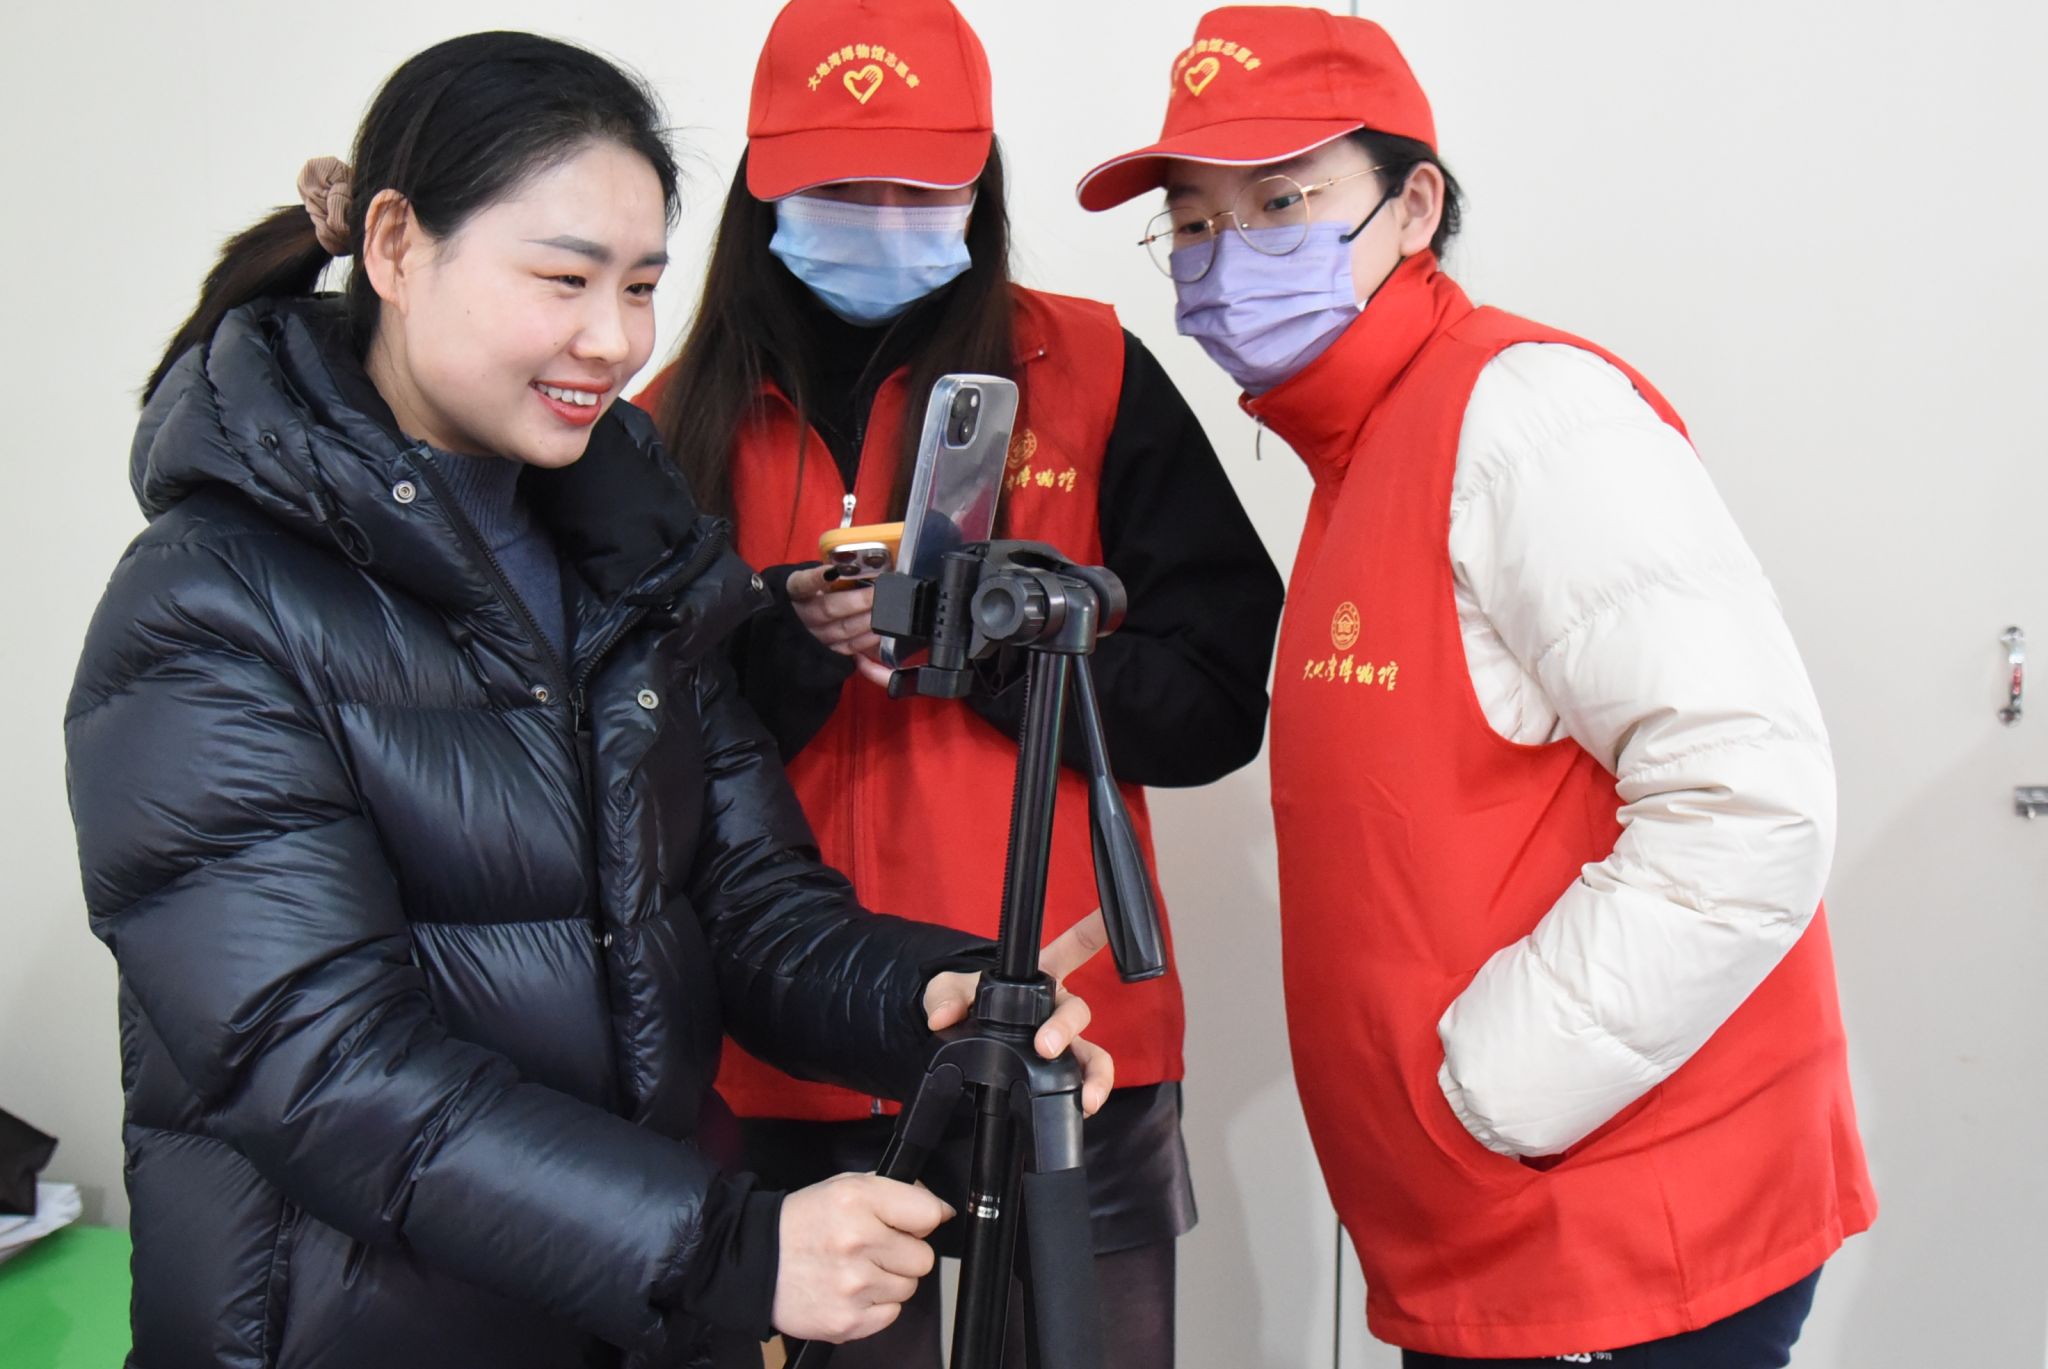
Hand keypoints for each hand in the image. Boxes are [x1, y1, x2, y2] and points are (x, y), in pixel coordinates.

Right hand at [772, 1173, 952, 1342]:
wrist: (754, 1261)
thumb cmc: (802, 1223)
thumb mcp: (845, 1187)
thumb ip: (893, 1192)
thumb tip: (938, 1209)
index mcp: (857, 1200)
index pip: (928, 1214)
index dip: (924, 1219)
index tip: (913, 1223)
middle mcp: (857, 1241)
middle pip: (923, 1258)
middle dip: (904, 1253)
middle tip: (874, 1248)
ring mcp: (853, 1285)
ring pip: (908, 1288)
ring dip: (889, 1280)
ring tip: (856, 1269)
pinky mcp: (848, 1320)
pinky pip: (891, 1314)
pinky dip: (875, 1306)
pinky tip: (850, 1291)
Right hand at [786, 566, 890, 686]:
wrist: (795, 622)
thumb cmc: (811, 594)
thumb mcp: (812, 581)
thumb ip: (828, 576)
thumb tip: (855, 567)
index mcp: (795, 592)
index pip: (803, 584)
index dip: (816, 579)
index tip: (832, 571)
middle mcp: (802, 615)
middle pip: (828, 608)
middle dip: (857, 601)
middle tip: (878, 594)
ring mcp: (814, 635)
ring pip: (840, 629)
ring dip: (865, 621)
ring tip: (884, 612)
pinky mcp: (826, 651)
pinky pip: (846, 647)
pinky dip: (864, 641)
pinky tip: (878, 633)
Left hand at [921, 911, 1116, 1115]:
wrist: (958, 1044)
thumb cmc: (963, 1004)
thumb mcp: (948, 991)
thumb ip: (945, 996)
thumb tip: (943, 1017)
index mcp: (1038, 979)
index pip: (1071, 950)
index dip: (1092, 933)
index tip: (1111, 918)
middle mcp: (1057, 1010)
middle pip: (1078, 1010)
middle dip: (1065, 1028)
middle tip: (1045, 1047)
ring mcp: (1062, 1045)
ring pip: (1093, 1054)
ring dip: (1093, 1073)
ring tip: (1086, 1097)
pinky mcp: (1056, 1076)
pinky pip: (1081, 1083)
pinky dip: (1085, 1096)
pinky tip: (1081, 1109)